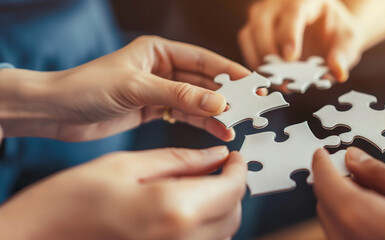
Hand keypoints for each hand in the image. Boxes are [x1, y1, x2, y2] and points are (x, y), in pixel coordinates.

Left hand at [0, 36, 250, 141]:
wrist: (56, 112)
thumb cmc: (86, 88)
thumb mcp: (137, 88)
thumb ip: (179, 96)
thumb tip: (218, 103)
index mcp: (158, 51)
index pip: (203, 60)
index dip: (230, 73)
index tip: (253, 84)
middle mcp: (162, 68)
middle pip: (204, 82)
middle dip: (227, 96)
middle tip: (251, 108)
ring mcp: (159, 91)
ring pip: (197, 101)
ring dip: (217, 113)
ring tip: (237, 125)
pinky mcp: (154, 111)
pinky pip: (185, 116)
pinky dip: (201, 123)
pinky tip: (218, 130)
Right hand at [0, 146, 246, 239]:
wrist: (43, 235)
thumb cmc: (74, 198)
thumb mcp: (129, 164)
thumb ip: (180, 161)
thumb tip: (216, 156)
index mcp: (174, 208)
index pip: (233, 188)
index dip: (238, 169)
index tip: (233, 157)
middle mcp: (182, 238)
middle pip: (234, 213)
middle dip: (232, 187)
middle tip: (217, 168)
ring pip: (223, 232)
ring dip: (221, 207)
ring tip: (200, 184)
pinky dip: (206, 225)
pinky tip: (186, 207)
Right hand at [239, 0, 364, 81]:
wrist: (328, 29)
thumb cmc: (336, 31)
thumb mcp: (348, 40)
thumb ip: (343, 54)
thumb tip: (338, 72)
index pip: (293, 11)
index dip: (289, 34)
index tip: (290, 58)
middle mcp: (278, 3)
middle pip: (262, 21)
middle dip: (268, 50)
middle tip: (280, 76)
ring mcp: (263, 16)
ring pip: (249, 34)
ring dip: (258, 60)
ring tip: (275, 81)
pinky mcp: (255, 30)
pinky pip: (247, 46)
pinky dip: (255, 64)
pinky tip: (269, 79)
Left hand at [312, 147, 384, 239]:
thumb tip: (353, 158)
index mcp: (366, 222)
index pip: (327, 188)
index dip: (321, 166)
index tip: (322, 153)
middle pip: (326, 206)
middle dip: (334, 182)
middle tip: (356, 165)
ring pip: (332, 224)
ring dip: (342, 202)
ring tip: (373, 188)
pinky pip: (345, 237)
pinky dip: (351, 219)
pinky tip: (377, 211)